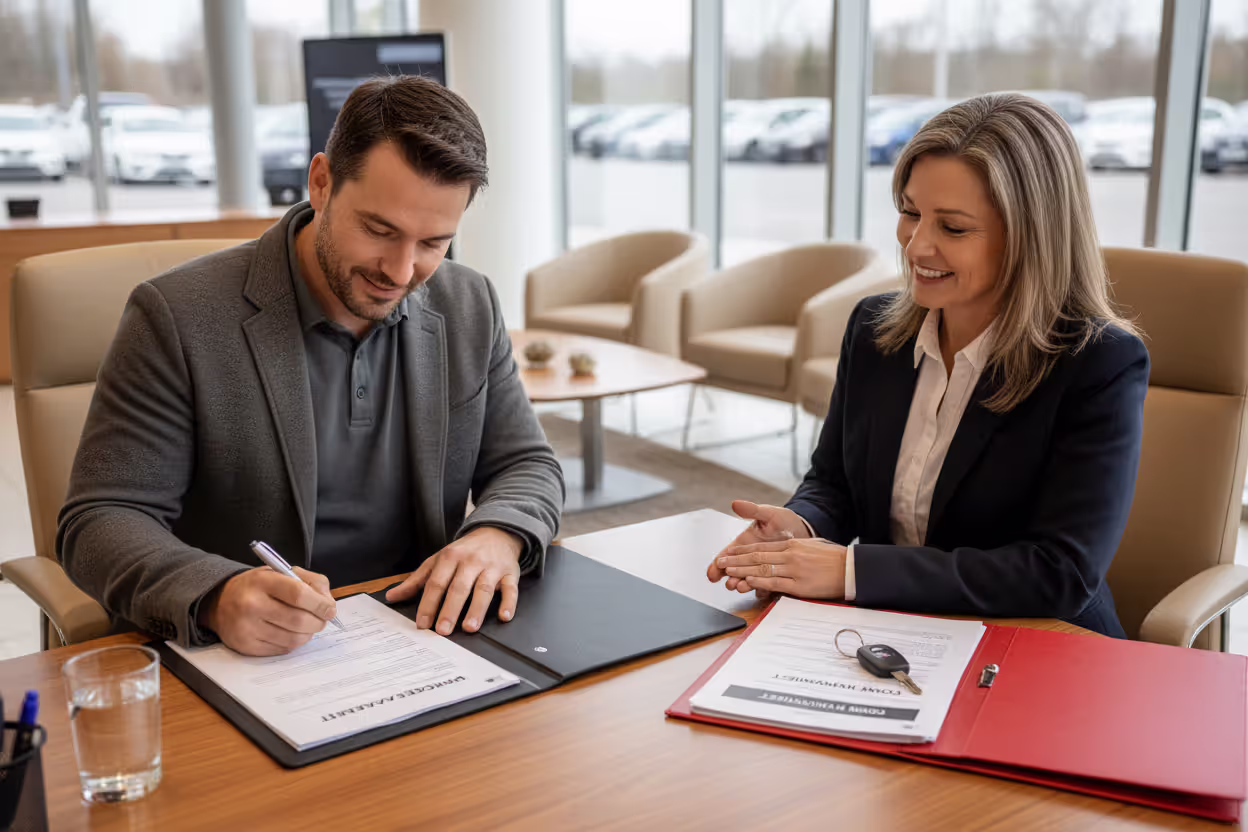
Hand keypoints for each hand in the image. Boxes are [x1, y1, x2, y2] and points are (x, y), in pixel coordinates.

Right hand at [200, 566, 336, 655]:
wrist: (220, 601)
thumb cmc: (258, 586)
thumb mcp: (282, 572)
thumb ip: (311, 582)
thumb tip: (328, 604)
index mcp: (262, 581)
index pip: (299, 594)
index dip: (320, 604)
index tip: (330, 609)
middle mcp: (251, 604)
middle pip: (299, 620)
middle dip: (318, 622)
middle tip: (322, 620)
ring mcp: (247, 627)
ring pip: (293, 638)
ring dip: (308, 634)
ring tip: (307, 626)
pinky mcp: (246, 646)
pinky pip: (282, 649)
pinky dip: (293, 642)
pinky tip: (290, 632)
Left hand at [385, 526, 522, 634]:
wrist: (496, 532)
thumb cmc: (464, 551)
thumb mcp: (438, 560)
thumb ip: (416, 580)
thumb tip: (391, 596)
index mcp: (450, 557)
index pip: (437, 583)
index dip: (429, 604)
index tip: (423, 624)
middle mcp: (471, 561)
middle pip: (459, 587)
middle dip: (450, 609)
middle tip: (443, 630)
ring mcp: (491, 567)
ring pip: (484, 589)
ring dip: (477, 609)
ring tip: (469, 628)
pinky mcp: (510, 573)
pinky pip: (511, 588)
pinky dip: (509, 602)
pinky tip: (504, 616)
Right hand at [707, 500, 811, 593]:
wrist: (803, 529)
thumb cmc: (783, 521)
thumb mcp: (768, 513)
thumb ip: (752, 510)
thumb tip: (735, 503)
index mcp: (745, 544)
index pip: (726, 556)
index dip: (717, 565)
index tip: (712, 573)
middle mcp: (751, 558)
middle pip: (734, 571)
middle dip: (730, 578)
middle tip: (730, 582)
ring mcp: (762, 567)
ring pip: (748, 580)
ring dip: (743, 584)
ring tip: (741, 586)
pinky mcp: (774, 574)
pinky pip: (766, 585)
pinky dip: (762, 589)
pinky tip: (760, 591)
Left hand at [715, 538, 847, 599]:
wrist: (850, 568)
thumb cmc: (832, 558)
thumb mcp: (811, 545)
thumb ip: (793, 546)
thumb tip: (779, 549)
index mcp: (792, 544)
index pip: (761, 548)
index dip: (742, 551)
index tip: (728, 553)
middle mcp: (790, 555)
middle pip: (757, 557)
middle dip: (736, 560)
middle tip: (720, 562)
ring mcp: (794, 570)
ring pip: (763, 569)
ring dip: (743, 571)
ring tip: (728, 571)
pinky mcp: (799, 585)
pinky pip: (776, 583)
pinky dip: (760, 582)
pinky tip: (749, 581)